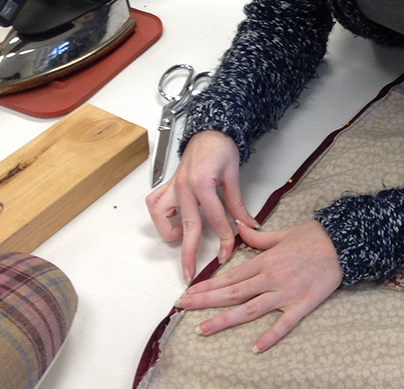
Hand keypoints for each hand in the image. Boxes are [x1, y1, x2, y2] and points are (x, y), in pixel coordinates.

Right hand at [146, 131, 257, 282]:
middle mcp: (183, 186)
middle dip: (189, 253)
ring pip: (160, 216)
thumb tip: (247, 225)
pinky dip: (161, 215)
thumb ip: (237, 203)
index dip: (223, 238)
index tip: (227, 252)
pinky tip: (173, 220)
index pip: (215, 218)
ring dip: (169, 231)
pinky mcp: (167, 185)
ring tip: (182, 238)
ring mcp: (172, 186)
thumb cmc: (221, 148)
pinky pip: (155, 204)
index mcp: (202, 183)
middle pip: (187, 226)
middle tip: (191, 273)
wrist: (210, 130)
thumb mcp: (233, 175)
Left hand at [176, 219, 342, 352]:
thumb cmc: (313, 236)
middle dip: (206, 301)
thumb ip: (257, 236)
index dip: (207, 286)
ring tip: (204, 330)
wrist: (341, 243)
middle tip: (183, 309)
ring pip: (250, 309)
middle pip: (233, 293)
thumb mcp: (282, 233)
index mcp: (264, 261)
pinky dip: (270, 336)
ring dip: (225, 320)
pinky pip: (284, 323)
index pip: (230, 277)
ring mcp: (285, 293)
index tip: (189, 293)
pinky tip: (255, 348)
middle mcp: (270, 278)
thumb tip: (239, 228)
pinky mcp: (302, 304)